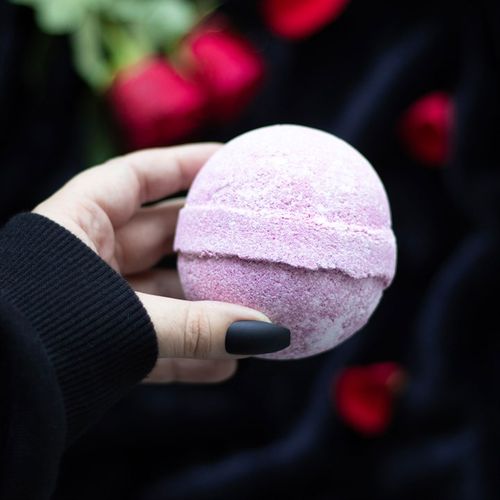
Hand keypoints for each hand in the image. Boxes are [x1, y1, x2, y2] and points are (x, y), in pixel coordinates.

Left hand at [34, 144, 282, 383]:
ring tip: (250, 311)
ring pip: (162, 295)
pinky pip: (152, 344)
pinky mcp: (99, 345)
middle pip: (161, 236)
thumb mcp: (126, 322)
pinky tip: (224, 367)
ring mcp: (94, 301)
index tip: (228, 162)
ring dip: (204, 310)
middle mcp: (87, 256)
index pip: (138, 176)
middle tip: (251, 238)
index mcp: (78, 223)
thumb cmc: (38, 336)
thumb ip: (196, 328)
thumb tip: (265, 331)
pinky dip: (187, 356)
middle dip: (206, 240)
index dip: (185, 164)